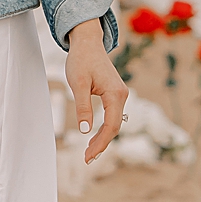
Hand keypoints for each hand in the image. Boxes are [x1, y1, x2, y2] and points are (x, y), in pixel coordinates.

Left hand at [65, 21, 128, 165]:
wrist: (86, 42)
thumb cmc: (81, 59)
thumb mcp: (78, 83)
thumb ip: (83, 106)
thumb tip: (85, 130)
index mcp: (116, 94)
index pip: (111, 126)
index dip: (100, 143)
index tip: (88, 156)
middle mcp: (122, 95)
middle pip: (114, 127)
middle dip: (101, 144)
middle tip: (87, 159)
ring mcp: (120, 95)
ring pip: (114, 123)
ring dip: (103, 138)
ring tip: (89, 152)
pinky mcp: (114, 94)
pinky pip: (111, 116)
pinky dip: (104, 128)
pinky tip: (94, 137)